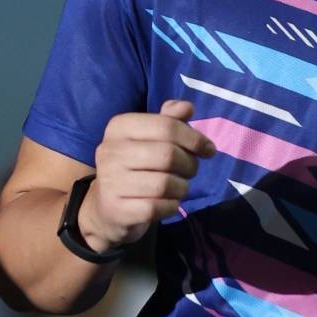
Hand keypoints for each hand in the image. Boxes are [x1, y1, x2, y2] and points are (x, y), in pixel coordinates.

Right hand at [82, 100, 214, 248]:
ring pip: (165, 184)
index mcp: (119, 127)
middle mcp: (110, 150)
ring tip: (178, 187)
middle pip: (168, 155)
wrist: (107, 207)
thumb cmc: (136, 166)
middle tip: (190, 171)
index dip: (194, 138)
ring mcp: (110, 181)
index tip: (208, 150)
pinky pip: (157, 208)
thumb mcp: (150, 138)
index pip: (166, 126)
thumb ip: (169, 121)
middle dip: (190, 165)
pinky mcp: (116, 209)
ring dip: (181, 188)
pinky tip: (167, 203)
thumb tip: (187, 107)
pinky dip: (170, 206)